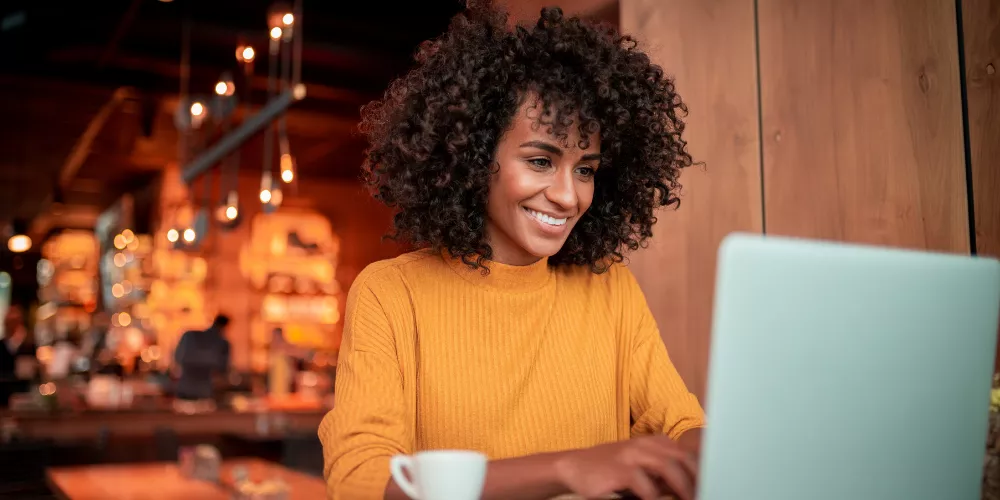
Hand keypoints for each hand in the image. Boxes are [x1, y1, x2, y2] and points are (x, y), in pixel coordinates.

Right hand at [553, 436, 697, 499]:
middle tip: (704, 494)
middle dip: (697, 479)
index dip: (702, 470)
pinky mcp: (618, 470)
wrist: (573, 466)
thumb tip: (689, 486)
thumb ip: (662, 472)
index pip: (687, 453)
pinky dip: (654, 497)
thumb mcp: (639, 466)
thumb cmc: (610, 470)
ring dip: (682, 487)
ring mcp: (631, 455)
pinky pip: (644, 484)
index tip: (712, 484)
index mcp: (653, 442)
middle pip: (682, 457)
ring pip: (668, 466)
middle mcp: (644, 444)